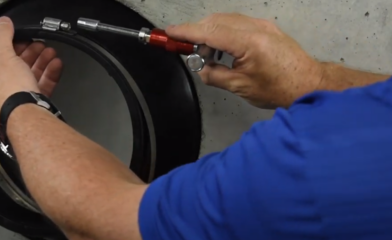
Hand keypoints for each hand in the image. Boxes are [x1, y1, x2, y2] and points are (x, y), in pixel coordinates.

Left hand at [0, 17, 62, 127]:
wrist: (26, 117)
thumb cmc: (7, 91)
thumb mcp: (2, 55)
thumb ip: (2, 36)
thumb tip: (2, 24)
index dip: (7, 48)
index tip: (20, 40)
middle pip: (12, 70)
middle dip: (29, 55)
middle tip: (39, 45)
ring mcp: (11, 106)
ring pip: (27, 80)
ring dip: (40, 64)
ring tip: (50, 54)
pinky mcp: (28, 111)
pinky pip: (37, 91)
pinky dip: (47, 78)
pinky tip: (55, 67)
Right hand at [166, 13, 323, 108]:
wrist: (309, 84)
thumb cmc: (278, 88)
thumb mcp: (240, 87)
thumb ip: (214, 75)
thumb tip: (201, 68)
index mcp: (248, 42)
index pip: (209, 32)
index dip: (186, 32)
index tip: (169, 33)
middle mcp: (255, 28)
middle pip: (216, 21)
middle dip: (197, 32)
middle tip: (188, 51)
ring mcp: (262, 25)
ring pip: (226, 19)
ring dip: (210, 32)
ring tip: (207, 54)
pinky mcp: (266, 28)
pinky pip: (238, 23)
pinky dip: (224, 31)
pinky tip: (222, 48)